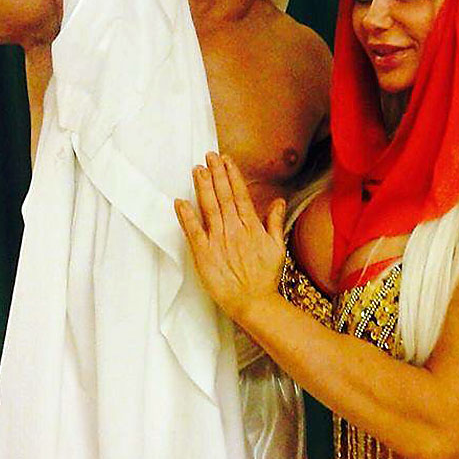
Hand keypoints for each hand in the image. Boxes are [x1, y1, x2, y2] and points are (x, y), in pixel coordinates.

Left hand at [175, 153, 286, 321]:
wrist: (254, 303)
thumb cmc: (265, 278)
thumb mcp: (277, 247)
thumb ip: (276, 222)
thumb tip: (278, 201)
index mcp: (251, 227)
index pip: (240, 194)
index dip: (232, 175)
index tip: (226, 159)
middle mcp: (234, 230)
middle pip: (223, 196)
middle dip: (216, 173)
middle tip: (208, 155)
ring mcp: (218, 242)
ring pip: (209, 208)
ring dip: (203, 187)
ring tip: (197, 169)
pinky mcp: (204, 255)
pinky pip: (194, 232)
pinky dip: (187, 216)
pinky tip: (180, 202)